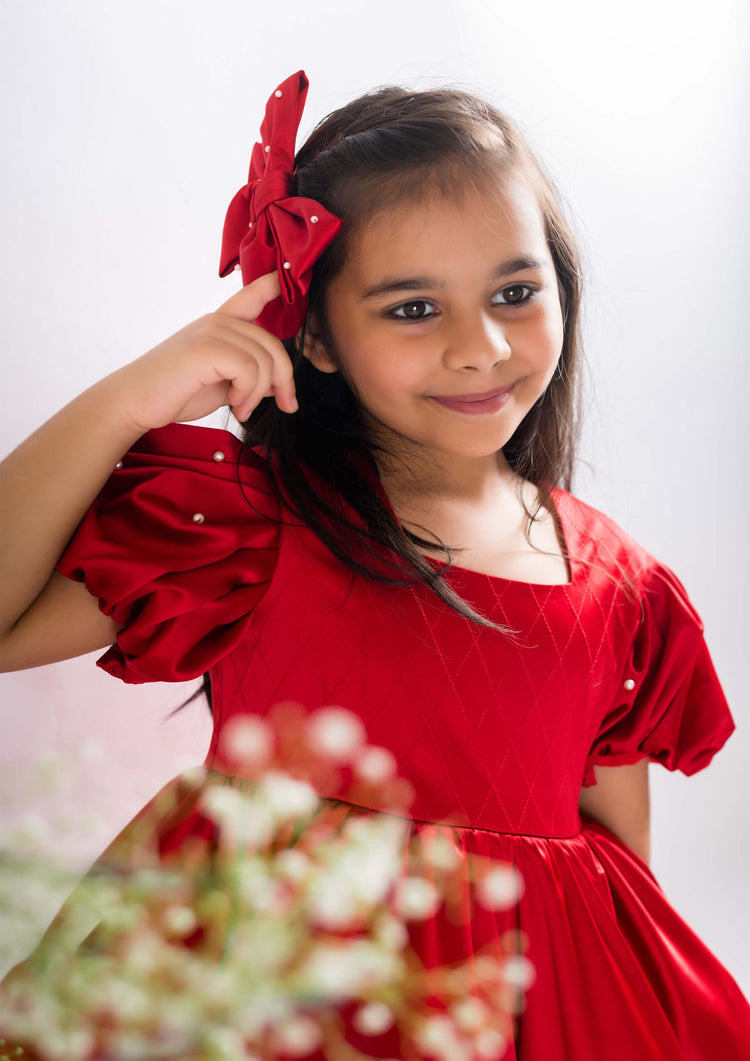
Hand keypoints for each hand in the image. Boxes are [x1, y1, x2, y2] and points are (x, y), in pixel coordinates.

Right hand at [109, 271, 297, 431]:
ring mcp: (211, 332)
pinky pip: (251, 369)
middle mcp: (217, 322)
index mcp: (219, 325)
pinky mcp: (207, 348)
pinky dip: (248, 393)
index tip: (289, 275)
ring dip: (260, 393)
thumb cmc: (174, 392)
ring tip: (242, 408)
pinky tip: (234, 404)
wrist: (135, 402)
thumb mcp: (222, 384)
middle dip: (283, 381)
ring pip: (265, 360)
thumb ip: (248, 378)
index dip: (272, 285)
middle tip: (282, 405)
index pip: (251, 296)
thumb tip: (280, 385)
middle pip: (273, 344)